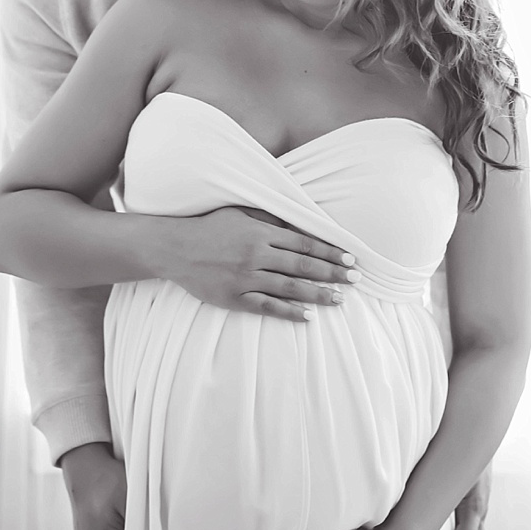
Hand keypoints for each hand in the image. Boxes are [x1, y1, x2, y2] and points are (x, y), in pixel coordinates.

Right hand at [153, 206, 358, 321]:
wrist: (174, 247)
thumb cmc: (211, 227)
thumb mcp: (242, 212)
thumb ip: (271, 217)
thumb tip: (302, 221)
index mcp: (261, 233)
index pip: (306, 244)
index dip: (331, 253)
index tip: (351, 260)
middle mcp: (257, 255)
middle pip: (303, 266)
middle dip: (333, 274)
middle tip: (356, 281)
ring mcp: (245, 278)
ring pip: (290, 288)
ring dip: (318, 295)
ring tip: (339, 300)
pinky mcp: (233, 297)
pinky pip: (266, 306)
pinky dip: (288, 312)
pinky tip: (308, 317)